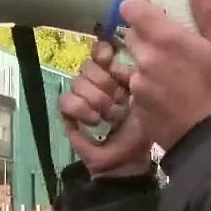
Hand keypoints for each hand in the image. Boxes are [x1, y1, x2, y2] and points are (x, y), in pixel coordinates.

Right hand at [59, 41, 153, 178]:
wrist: (129, 159)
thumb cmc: (141, 129)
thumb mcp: (143, 97)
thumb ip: (130, 73)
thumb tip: (115, 51)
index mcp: (114, 75)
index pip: (99, 52)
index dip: (101, 52)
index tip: (109, 58)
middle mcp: (95, 83)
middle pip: (87, 66)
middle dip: (105, 84)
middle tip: (120, 102)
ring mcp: (80, 98)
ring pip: (77, 82)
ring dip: (96, 100)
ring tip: (110, 117)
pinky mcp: (69, 114)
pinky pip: (66, 100)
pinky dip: (81, 110)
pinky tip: (94, 122)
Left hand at [113, 0, 210, 150]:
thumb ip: (209, 9)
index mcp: (164, 38)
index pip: (131, 7)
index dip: (141, 5)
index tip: (158, 10)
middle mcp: (143, 59)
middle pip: (132, 35)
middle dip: (149, 34)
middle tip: (175, 44)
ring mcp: (138, 86)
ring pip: (136, 63)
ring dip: (150, 63)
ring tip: (177, 76)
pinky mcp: (138, 109)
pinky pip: (140, 89)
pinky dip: (152, 88)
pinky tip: (173, 97)